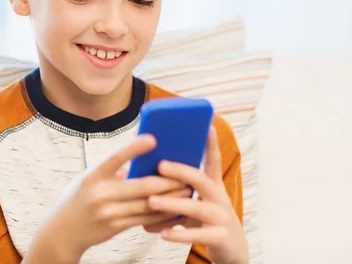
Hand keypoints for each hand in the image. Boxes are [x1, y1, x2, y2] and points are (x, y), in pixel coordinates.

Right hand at [24, 134, 189, 263]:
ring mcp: (109, 214)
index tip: (153, 138)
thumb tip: (142, 160)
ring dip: (171, 198)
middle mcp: (100, 195)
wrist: (61, 231)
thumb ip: (112, 171)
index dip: (134, 148)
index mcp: (92, 177)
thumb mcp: (89, 178)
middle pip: (141, 186)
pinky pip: (145, 220)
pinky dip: (162, 213)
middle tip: (185, 173)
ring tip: (187, 190)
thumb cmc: (78, 198)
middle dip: (167, 181)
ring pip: (147, 205)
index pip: (114, 158)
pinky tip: (174, 208)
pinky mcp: (116, 228)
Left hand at [146, 127, 247, 263]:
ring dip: (173, 204)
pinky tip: (163, 233)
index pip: (213, 161)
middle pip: (202, 180)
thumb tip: (143, 179)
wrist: (232, 250)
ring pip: (197, 208)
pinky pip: (199, 235)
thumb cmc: (206, 220)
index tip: (207, 125)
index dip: (211, 143)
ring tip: (151, 201)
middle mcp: (220, 198)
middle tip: (160, 165)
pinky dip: (180, 234)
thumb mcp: (196, 202)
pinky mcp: (220, 238)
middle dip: (182, 172)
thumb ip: (176, 191)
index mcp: (214, 186)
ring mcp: (222, 218)